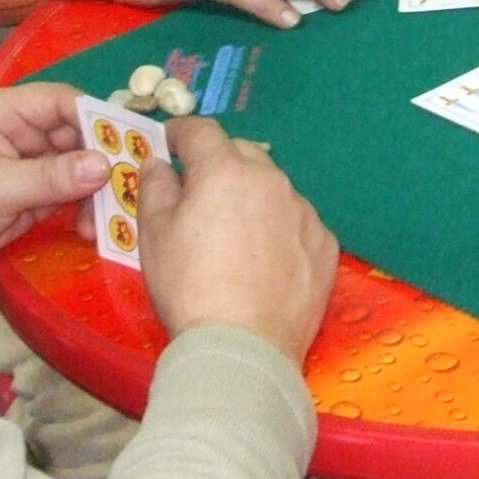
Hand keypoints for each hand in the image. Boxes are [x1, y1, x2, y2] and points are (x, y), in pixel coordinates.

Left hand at [0, 84, 110, 294]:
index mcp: (2, 112)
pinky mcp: (32, 199)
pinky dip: (84, 209)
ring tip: (112, 214)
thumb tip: (105, 165)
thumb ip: (50, 177)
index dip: (95, 118)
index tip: (128, 141)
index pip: (60, 102)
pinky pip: (69, 196)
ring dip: (96, 190)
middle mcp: (19, 133)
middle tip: (131, 183)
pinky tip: (94, 227)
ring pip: (78, 168)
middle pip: (76, 135)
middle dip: (102, 158)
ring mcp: (27, 167)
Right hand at [135, 119, 337, 361]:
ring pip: (274, 188)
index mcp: (226, 171)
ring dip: (254, 197)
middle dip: (219, 163)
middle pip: (242, 153)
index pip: (201, 131)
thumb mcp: (153, 236)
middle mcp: (272, 181)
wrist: (244, 348)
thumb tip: (159, 163)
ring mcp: (305, 212)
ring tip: (236, 233)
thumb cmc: (189, 288)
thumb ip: (155, 187)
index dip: (181, 133)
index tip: (170, 145)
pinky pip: (298, 222)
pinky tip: (267, 260)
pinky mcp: (325, 245)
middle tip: (200, 191)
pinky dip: (281, 229)